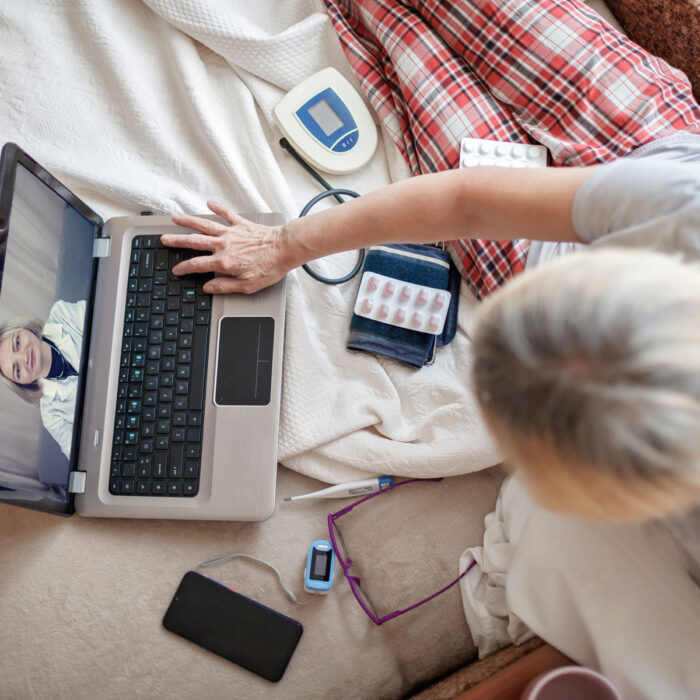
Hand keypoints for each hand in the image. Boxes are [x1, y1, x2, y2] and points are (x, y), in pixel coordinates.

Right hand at [161, 201, 288, 294]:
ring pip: (205, 225)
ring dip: (189, 221)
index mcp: (224, 262)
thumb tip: (208, 287)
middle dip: (177, 240)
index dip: (184, 268)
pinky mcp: (242, 224)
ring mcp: (232, 233)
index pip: (197, 265)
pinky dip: (218, 208)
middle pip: (194, 242)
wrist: (285, 248)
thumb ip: (225, 286)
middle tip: (164, 239)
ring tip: (175, 218)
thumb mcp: (247, 286)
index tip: (176, 270)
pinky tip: (209, 204)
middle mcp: (224, 245)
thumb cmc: (270, 267)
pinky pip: (227, 214)